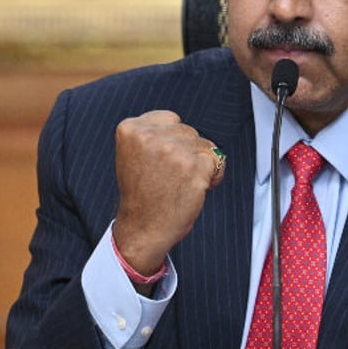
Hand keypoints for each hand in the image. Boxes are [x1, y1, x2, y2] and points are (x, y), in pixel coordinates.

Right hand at [111, 110, 224, 278]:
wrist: (142, 229)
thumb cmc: (142, 193)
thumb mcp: (135, 154)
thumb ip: (153, 134)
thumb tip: (186, 126)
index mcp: (131, 128)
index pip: (171, 120)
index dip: (173, 141)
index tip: (160, 162)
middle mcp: (150, 136)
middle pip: (189, 131)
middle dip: (187, 152)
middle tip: (170, 177)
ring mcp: (172, 150)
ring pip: (204, 144)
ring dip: (200, 163)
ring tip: (180, 183)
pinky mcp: (193, 166)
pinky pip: (216, 160)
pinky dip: (213, 175)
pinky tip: (196, 188)